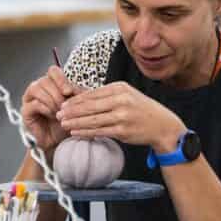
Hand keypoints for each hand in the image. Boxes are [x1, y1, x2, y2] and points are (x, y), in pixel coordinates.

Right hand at [20, 66, 83, 151]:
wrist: (59, 140)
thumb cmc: (67, 122)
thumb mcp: (77, 105)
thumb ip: (77, 94)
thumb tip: (74, 87)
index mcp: (52, 84)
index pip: (53, 71)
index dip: (60, 79)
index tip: (69, 91)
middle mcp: (39, 89)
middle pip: (44, 80)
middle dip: (57, 93)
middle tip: (65, 105)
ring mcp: (30, 99)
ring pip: (36, 88)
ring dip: (51, 100)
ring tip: (59, 112)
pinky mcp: (25, 111)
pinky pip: (33, 104)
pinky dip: (46, 109)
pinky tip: (53, 115)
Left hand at [57, 81, 183, 150]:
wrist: (162, 125)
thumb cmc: (142, 110)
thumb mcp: (127, 96)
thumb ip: (107, 96)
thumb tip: (81, 97)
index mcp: (120, 88)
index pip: (92, 93)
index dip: (75, 100)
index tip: (63, 104)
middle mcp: (121, 100)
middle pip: (89, 105)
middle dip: (71, 111)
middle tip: (58, 114)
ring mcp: (122, 115)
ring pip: (92, 119)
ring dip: (75, 122)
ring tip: (63, 124)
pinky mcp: (123, 130)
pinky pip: (99, 131)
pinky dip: (85, 132)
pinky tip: (76, 132)